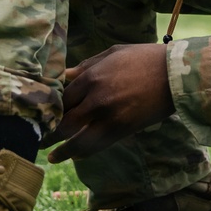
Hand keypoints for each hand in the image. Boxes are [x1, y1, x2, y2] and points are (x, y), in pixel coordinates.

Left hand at [46, 44, 174, 163]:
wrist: (174, 75)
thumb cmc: (144, 58)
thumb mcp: (112, 54)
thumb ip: (87, 65)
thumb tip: (65, 75)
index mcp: (91, 75)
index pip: (61, 97)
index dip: (50, 108)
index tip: (42, 114)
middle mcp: (95, 97)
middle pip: (64, 120)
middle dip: (48, 131)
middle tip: (36, 138)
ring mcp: (108, 116)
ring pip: (76, 138)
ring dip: (62, 149)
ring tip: (50, 156)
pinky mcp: (122, 129)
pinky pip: (96, 145)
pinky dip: (81, 152)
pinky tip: (73, 156)